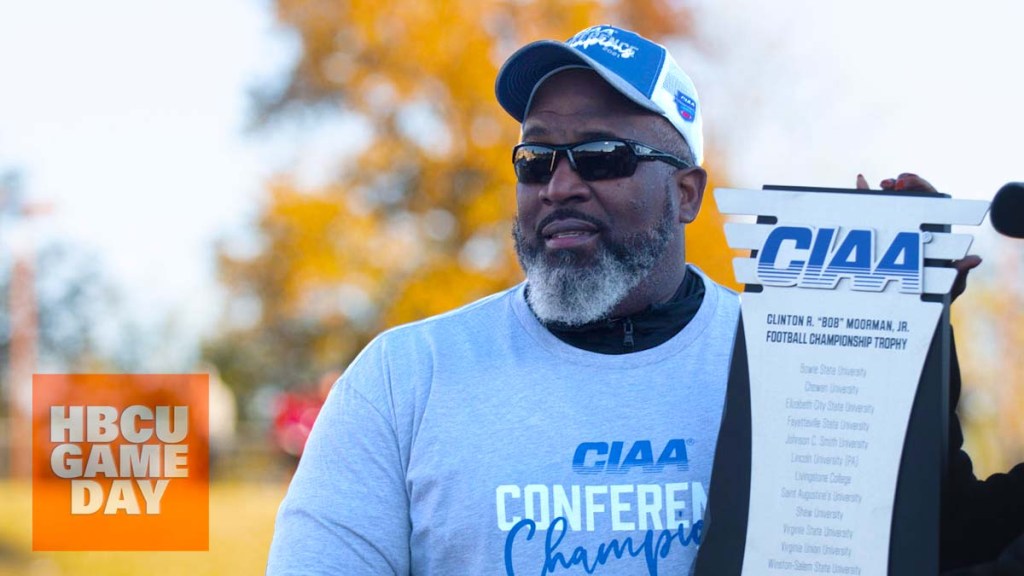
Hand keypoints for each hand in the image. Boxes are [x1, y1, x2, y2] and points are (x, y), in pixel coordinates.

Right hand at [855, 173, 980, 301]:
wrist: (906, 313)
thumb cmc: (931, 301)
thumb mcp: (947, 289)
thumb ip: (957, 274)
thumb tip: (973, 259)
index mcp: (933, 234)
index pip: (931, 202)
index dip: (921, 186)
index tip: (908, 184)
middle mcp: (914, 230)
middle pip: (911, 196)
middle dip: (903, 182)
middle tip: (893, 184)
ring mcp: (894, 232)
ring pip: (889, 202)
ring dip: (885, 188)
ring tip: (879, 185)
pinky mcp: (874, 236)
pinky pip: (868, 213)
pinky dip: (863, 194)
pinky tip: (860, 180)